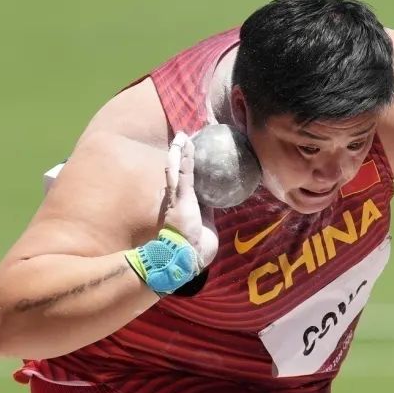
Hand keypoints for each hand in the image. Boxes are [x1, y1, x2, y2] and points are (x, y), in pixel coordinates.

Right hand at [164, 132, 219, 267]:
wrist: (185, 257)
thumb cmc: (196, 248)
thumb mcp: (205, 226)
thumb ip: (208, 213)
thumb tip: (216, 203)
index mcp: (184, 205)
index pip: (187, 182)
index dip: (189, 168)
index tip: (191, 155)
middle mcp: (177, 198)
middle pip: (179, 171)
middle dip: (181, 155)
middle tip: (184, 138)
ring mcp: (178, 196)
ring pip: (178, 168)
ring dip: (180, 151)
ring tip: (182, 135)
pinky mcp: (181, 196)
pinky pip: (184, 172)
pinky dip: (185, 156)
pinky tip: (186, 142)